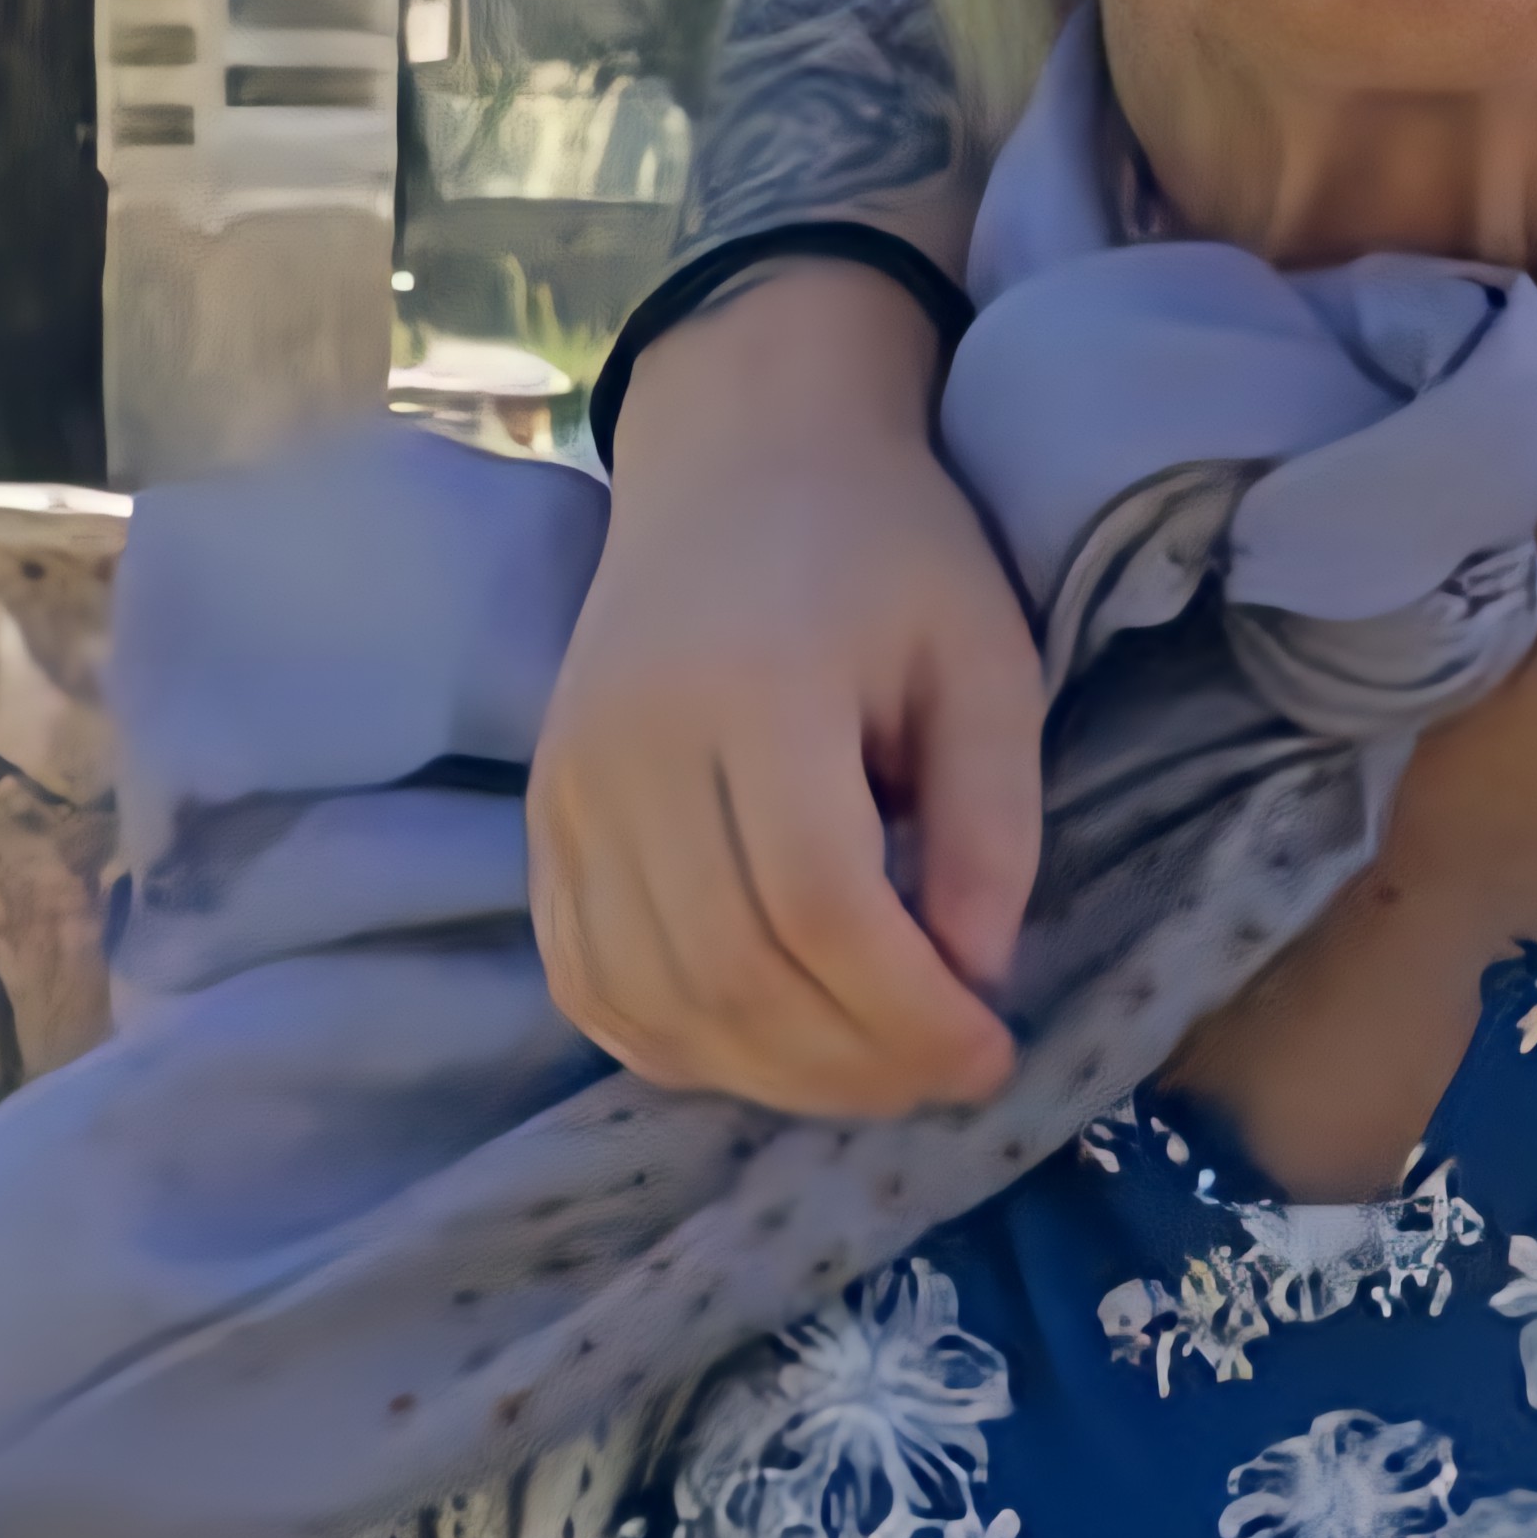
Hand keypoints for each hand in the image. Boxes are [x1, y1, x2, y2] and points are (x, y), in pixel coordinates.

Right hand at [529, 264, 1043, 1116]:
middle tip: (946, 1077)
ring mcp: (567, 790)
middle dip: (853, 1063)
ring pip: (651, 1000)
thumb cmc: (886, 552)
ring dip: (770, 1075)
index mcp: (756, 691)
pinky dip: (676, 1044)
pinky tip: (765, 1045)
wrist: (741, 460)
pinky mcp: (541, 817)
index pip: (820, 908)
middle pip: (731, 972)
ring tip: (873, 1070)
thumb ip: (994, 819)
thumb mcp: (984, 657)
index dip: (910, 1013)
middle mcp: (634, 749)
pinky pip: (588, 982)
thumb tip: (977, 978)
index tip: (995, 1053)